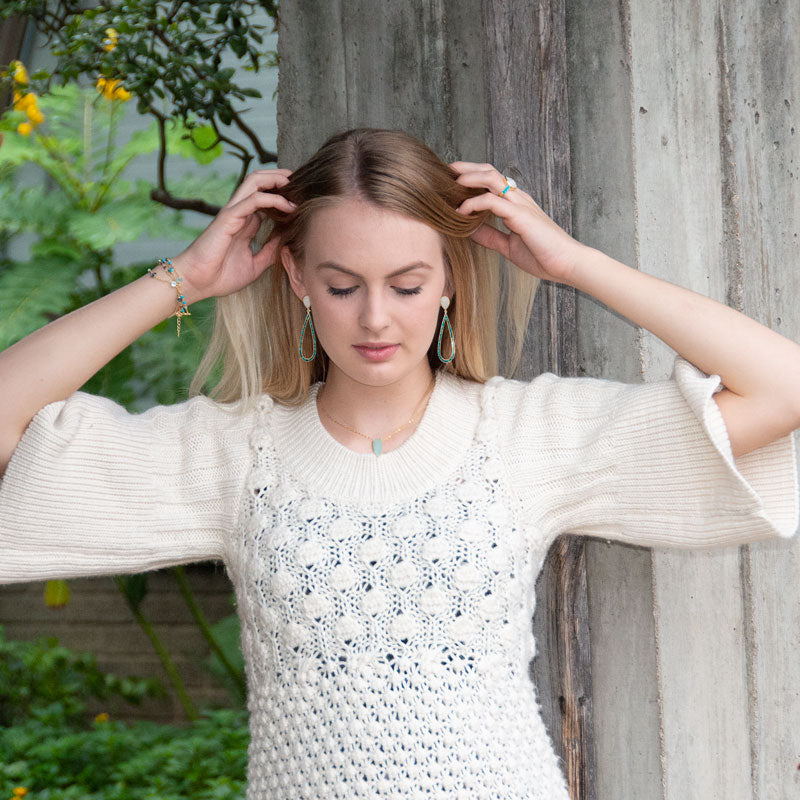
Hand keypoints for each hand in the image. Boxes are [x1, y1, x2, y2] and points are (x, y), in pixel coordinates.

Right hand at [173, 169, 296, 301]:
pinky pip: (253, 200)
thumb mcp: (255, 265)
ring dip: (276, 180)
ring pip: (255, 182)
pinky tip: (288, 206)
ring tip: (294, 184)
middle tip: (300, 182)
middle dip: (280, 177)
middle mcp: (239, 213)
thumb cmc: (220, 276)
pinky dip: (273, 199)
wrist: (197, 283)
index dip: (283, 194)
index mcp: (245, 223)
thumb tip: (285, 243)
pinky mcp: (228, 218)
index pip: (265, 198)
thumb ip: (269, 252)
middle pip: (259, 182)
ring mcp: (233, 213)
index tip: (302, 199)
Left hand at [449, 161, 586, 285]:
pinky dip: (473, 204)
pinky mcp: (520, 214)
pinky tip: (461, 211)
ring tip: (450, 183)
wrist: (566, 264)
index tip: (451, 183)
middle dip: (466, 169)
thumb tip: (469, 230)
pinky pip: (492, 201)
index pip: (491, 182)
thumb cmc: (542, 256)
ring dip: (468, 178)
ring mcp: (520, 204)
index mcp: (516, 204)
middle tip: (446, 171)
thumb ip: (490, 236)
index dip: (471, 178)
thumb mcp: (508, 246)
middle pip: (489, 172)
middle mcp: (518, 198)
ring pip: (490, 178)